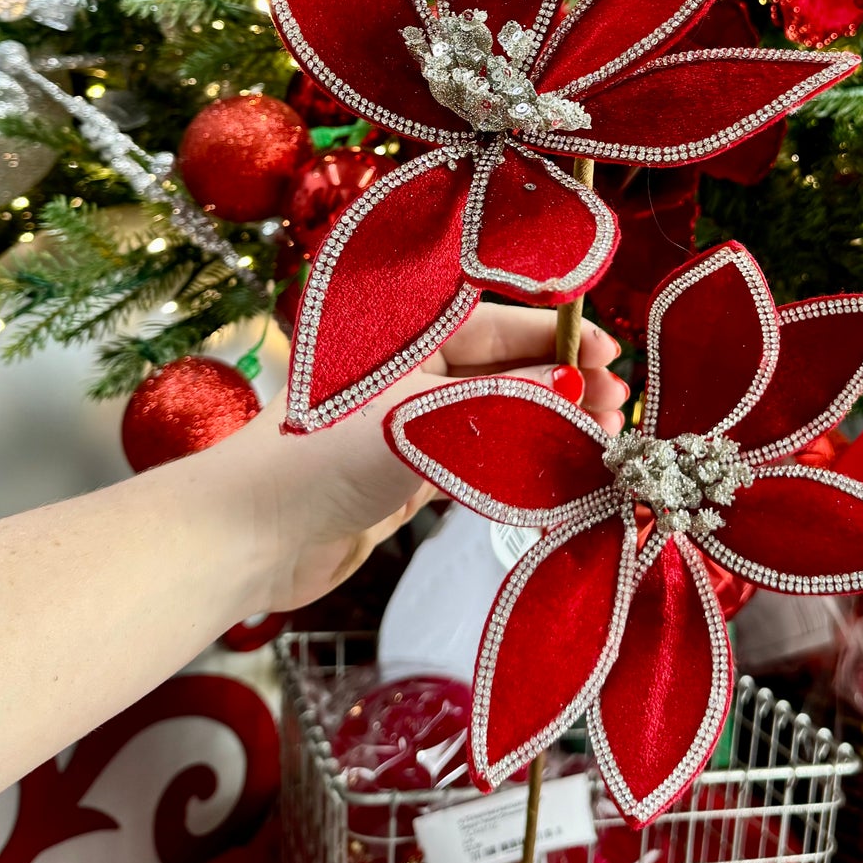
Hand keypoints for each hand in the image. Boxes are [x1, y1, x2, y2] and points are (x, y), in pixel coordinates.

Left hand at [209, 304, 626, 615]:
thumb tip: (579, 393)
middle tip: (618, 406)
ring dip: (548, 426)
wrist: (243, 540)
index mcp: (403, 336)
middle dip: (564, 383)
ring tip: (603, 439)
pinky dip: (520, 467)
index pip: (498, 323)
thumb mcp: (417, 424)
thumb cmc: (316, 461)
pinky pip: (477, 461)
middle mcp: (407, 371)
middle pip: (504, 368)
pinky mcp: (403, 476)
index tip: (612, 353)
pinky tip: (560, 476)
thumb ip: (501, 409)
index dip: (558, 336)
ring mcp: (406, 424)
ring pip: (495, 415)